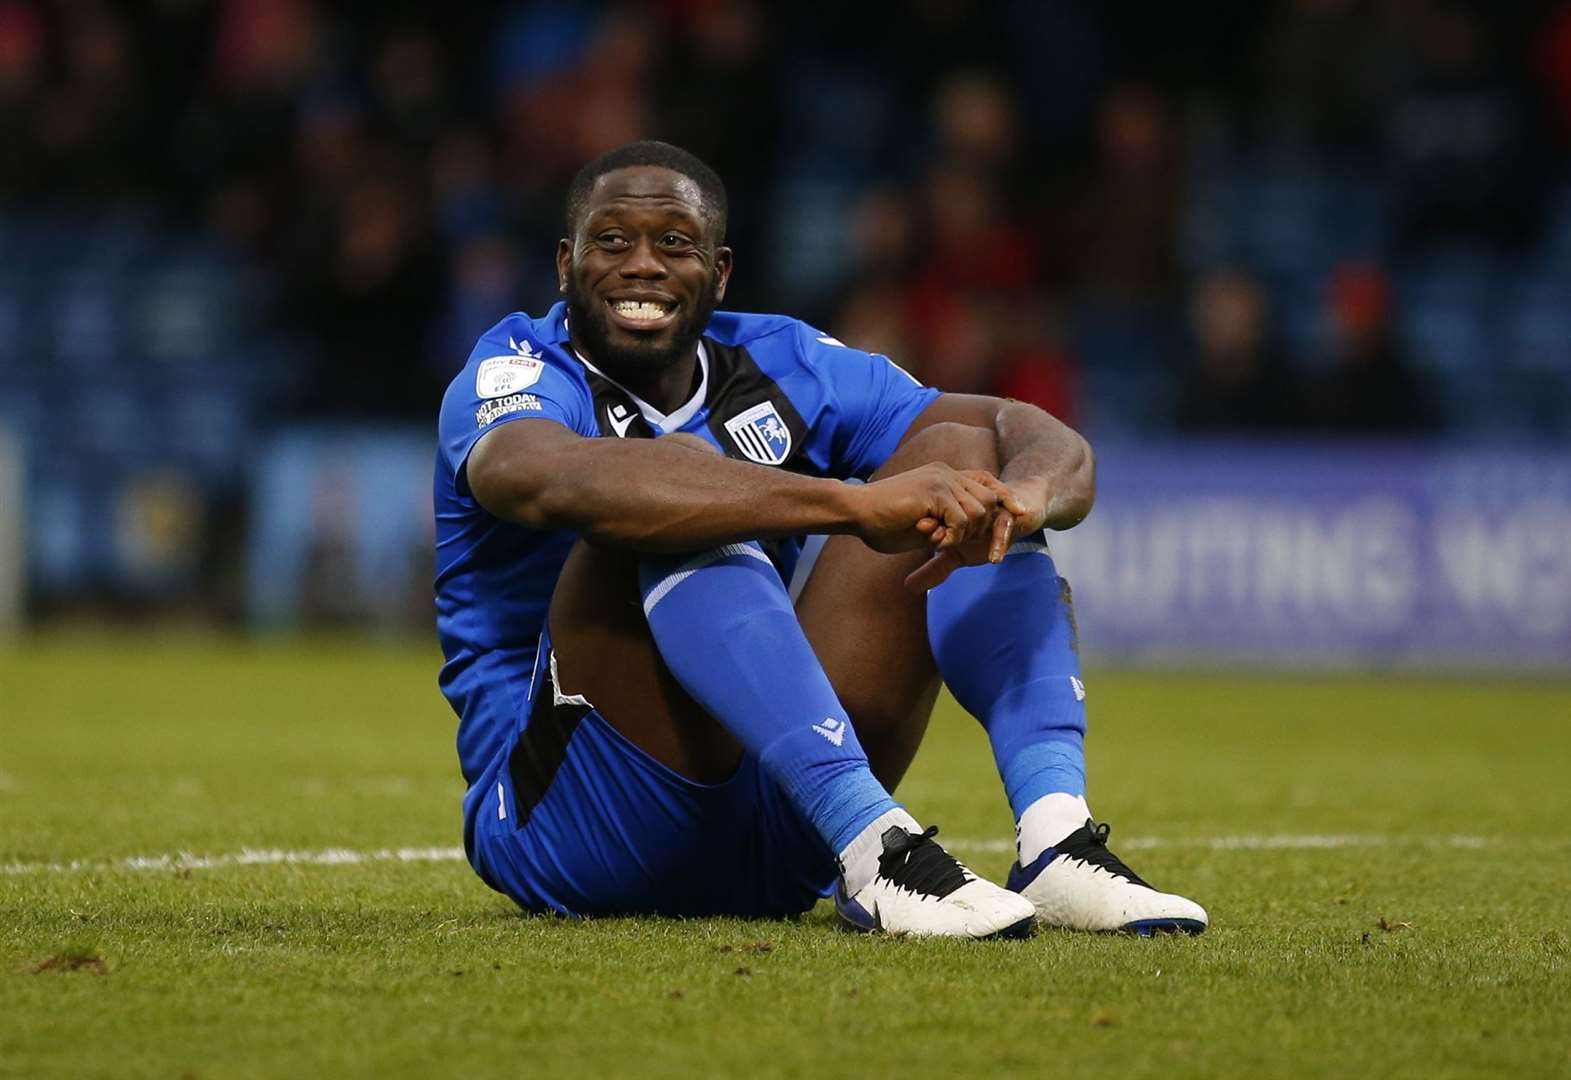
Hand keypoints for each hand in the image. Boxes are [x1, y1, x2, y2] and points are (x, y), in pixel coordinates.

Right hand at [850, 464, 1002, 555]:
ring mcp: (941, 479)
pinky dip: (953, 536)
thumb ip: (942, 525)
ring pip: (978, 512)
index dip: (1004, 496)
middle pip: (990, 498)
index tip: (1018, 513)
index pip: (986, 480)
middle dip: (982, 527)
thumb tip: (954, 538)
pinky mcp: (935, 491)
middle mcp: (946, 473)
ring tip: (937, 541)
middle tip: (953, 542)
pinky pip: (962, 520)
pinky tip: (933, 540)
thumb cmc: (879, 522)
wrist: (855, 511)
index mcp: (943, 476)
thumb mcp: (920, 524)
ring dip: (963, 534)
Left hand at [902, 476, 1049, 592]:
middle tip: (933, 538)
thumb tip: (908, 587)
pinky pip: (1004, 527)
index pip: (939, 510)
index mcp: (955, 508)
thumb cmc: (987, 531)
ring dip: (967, 530)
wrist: (1024, 509)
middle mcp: (972, 505)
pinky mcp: (1012, 513)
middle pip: (956, 509)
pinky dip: (998, 542)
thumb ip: (935, 569)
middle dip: (943, 522)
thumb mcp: (959, 553)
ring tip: (952, 546)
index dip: (929, 519)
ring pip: (978, 515)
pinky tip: (994, 559)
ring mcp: (992, 508)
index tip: (919, 527)